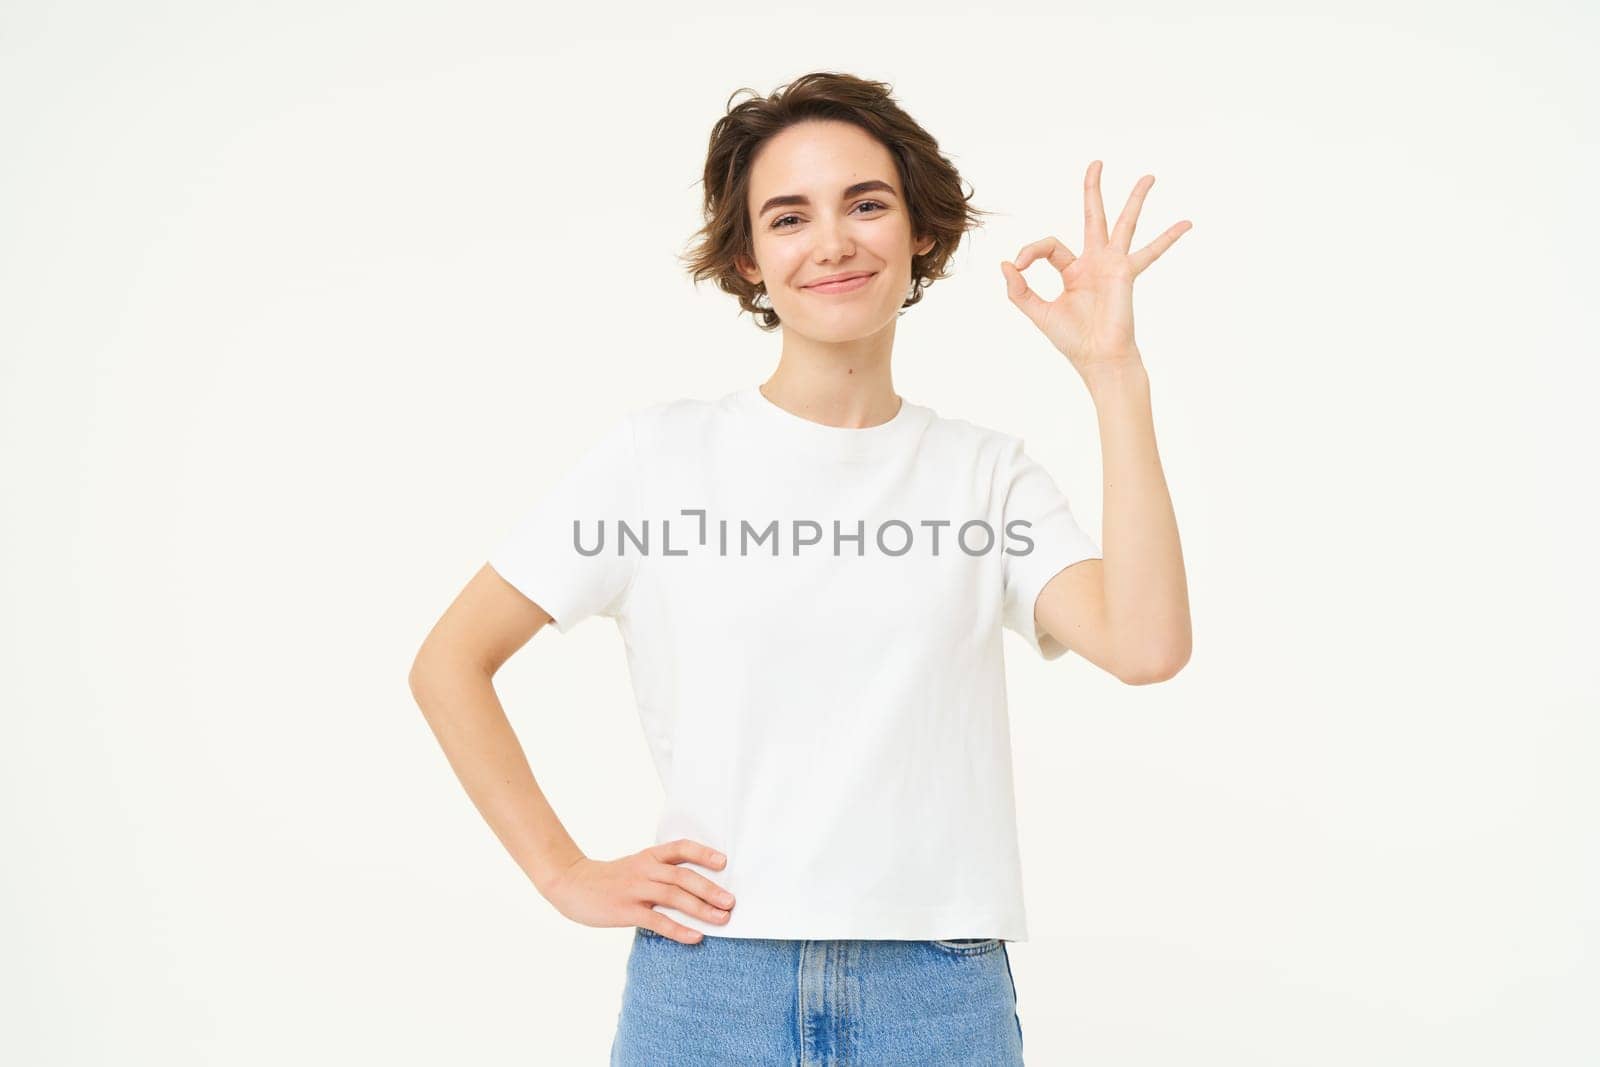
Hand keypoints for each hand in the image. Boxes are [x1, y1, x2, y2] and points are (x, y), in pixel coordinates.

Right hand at [540, 839, 735, 944]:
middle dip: (710, 889)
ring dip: (701, 908)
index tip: (724, 861)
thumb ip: (660, 873)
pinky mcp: (625, 910)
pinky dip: (678, 929)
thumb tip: (695, 889)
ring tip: (721, 919)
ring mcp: (634, 890)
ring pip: (674, 897)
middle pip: (683, 876)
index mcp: (648, 856)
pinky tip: (695, 937)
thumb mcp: (635, 867)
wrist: (570, 884)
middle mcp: (644, 870)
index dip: (703, 854)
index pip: (680, 849)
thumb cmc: (609, 879)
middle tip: (731, 901)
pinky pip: (657, 920)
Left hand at [1000, 160, 1190, 379]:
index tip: (1019, 264)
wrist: (1097, 358)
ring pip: (1124, 224)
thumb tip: (1006, 263)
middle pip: (1093, 217)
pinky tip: (1186, 223)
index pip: (1050, 246)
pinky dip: (1168, 238)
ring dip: (1135, 199)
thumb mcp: (1038, 312)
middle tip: (1097, 163)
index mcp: (1072, 270)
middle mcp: (1094, 262)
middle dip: (1093, 190)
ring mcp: (1113, 265)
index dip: (1031, 250)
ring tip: (1148, 177)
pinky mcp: (1126, 273)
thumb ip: (1019, 290)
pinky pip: (1151, 252)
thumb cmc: (1072, 339)